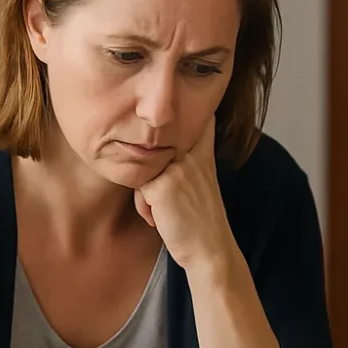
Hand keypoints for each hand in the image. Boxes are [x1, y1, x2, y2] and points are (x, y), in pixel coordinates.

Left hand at [134, 116, 236, 272]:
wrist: (209, 249)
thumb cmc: (201, 219)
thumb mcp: (202, 180)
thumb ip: (189, 157)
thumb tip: (161, 139)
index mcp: (204, 151)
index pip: (194, 117)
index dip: (183, 109)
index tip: (184, 99)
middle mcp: (192, 154)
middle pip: (154, 145)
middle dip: (150, 169)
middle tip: (170, 198)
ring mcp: (178, 168)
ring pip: (143, 167)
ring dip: (147, 193)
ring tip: (164, 210)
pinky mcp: (162, 185)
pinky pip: (138, 188)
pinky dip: (144, 206)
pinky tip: (158, 218)